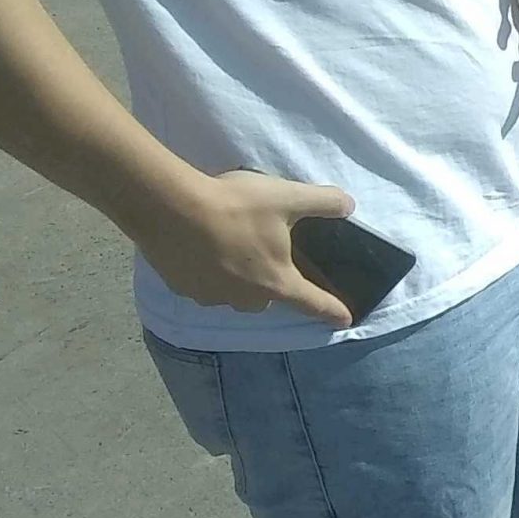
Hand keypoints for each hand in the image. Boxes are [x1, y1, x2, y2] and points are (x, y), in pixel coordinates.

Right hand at [130, 169, 359, 326]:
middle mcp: (245, 298)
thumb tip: (349, 206)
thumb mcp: (288, 197)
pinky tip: (203, 247)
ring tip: (232, 247)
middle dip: (273, 283)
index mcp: (276, 282)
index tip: (344, 321)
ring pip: (234, 293)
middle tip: (269, 255)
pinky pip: (204, 285)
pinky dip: (209, 271)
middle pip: (269, 297)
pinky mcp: (181, 288)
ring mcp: (210, 297)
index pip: (313, 303)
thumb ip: (324, 202)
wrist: (169, 208)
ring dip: (238, 277)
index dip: (332, 311)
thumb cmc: (236, 206)